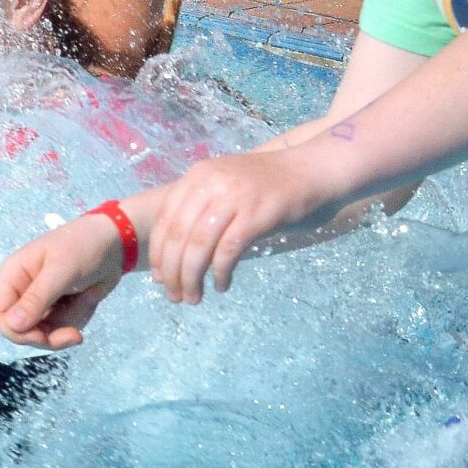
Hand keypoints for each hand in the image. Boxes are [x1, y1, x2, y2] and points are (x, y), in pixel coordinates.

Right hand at [0, 214, 127, 350]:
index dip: (14, 331)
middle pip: (20, 330)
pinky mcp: (59, 308)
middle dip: (47, 336)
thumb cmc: (82, 247)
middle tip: (74, 335)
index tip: (41, 336)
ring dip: (68, 324)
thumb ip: (36, 299)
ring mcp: (41, 301)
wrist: (113, 243)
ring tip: (87, 300)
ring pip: (44, 332)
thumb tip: (12, 325)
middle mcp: (22, 291)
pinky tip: (88, 299)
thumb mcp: (60, 272)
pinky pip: (61, 328)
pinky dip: (77, 320)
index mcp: (14, 275)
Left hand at [145, 146, 344, 304]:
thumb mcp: (223, 184)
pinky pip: (229, 249)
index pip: (165, 218)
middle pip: (178, 235)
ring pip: (199, 245)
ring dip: (191, 277)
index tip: (158, 277)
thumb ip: (200, 206)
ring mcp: (233, 198)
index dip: (158, 251)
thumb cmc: (265, 183)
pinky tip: (221, 285)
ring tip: (193, 297)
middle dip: (172, 270)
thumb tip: (178, 250)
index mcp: (197, 176)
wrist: (309, 170)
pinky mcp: (257, 214)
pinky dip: (220, 271)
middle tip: (174, 296)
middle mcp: (209, 184)